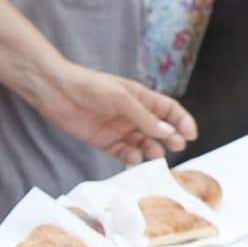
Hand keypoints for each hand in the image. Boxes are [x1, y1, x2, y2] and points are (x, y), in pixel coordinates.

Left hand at [36, 61, 194, 164]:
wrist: (57, 92)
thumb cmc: (89, 86)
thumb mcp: (121, 98)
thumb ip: (144, 117)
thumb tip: (168, 133)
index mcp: (141, 98)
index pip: (169, 110)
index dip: (182, 121)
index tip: (191, 135)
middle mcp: (133, 115)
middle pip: (159, 130)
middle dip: (170, 138)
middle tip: (176, 147)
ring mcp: (120, 129)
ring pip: (144, 144)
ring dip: (152, 151)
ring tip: (155, 156)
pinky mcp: (105, 142)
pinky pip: (124, 153)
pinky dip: (132, 158)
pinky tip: (134, 160)